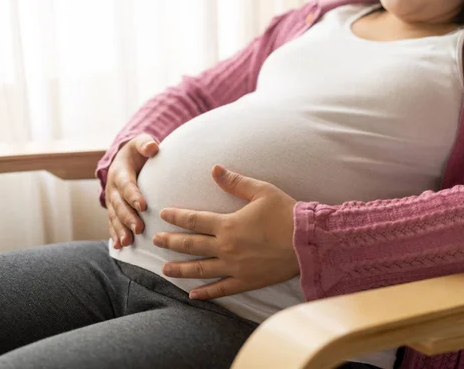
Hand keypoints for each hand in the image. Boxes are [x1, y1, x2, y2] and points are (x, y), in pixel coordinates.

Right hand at [106, 134, 159, 248]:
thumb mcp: (140, 142)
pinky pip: (112, 224)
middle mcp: (113, 189)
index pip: (126, 185)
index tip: (143, 206)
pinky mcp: (113, 210)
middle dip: (127, 218)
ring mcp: (111, 201)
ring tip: (128, 242)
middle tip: (138, 229)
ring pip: (114, 217)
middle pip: (119, 205)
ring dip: (120, 230)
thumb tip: (152, 147)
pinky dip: (115, 235)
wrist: (123, 159)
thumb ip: (145, 143)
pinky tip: (119, 247)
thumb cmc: (137, 152)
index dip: (133, 195)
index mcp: (120, 172)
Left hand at [154, 165, 299, 299]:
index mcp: (228, 224)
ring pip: (200, 269)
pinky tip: (192, 294)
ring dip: (180, 269)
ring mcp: (234, 267)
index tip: (163, 215)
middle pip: (190, 245)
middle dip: (171, 242)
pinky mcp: (245, 281)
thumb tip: (214, 168)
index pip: (193, 220)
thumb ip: (235, 182)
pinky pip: (220, 289)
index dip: (176, 217)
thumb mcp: (261, 191)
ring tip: (164, 269)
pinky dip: (205, 293)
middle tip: (156, 241)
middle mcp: (226, 247)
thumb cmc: (286, 213)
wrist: (307, 242)